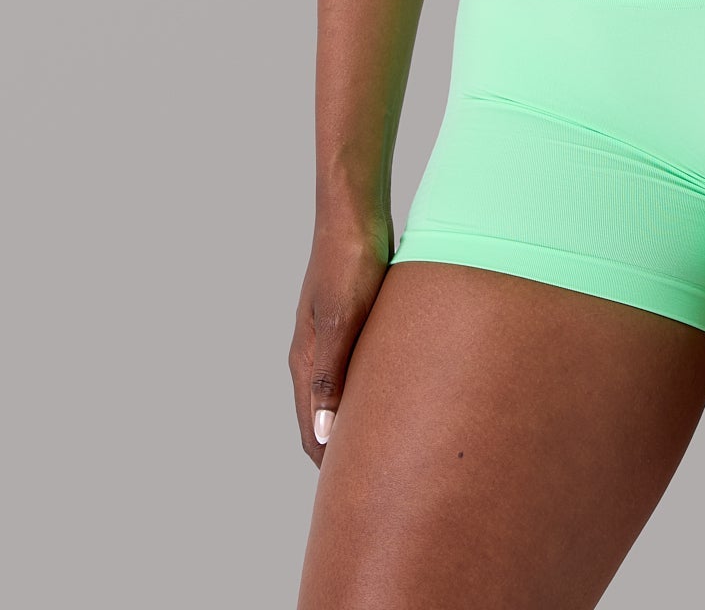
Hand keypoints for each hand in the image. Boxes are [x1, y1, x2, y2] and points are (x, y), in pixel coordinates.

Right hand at [288, 209, 391, 464]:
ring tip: (391, 447)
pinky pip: (359, 369)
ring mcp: (332, 336)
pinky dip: (373, 392)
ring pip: (343, 394)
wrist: (354, 207)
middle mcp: (313, 354)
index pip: (312, 431)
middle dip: (346, 452)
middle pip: (325, 418)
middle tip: (379, 481)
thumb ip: (329, 376)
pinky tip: (398, 395)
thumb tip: (322, 434)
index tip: (358, 497)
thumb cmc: (350, 259)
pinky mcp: (353, 318)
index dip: (332, 467)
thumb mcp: (341, 319)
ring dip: (360, 421)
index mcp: (305, 361)